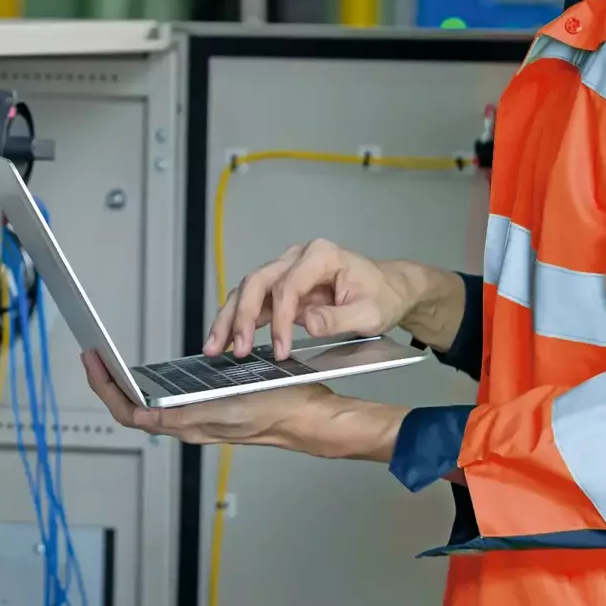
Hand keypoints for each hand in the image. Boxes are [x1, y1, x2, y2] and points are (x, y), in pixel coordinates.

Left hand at [81, 351, 404, 460]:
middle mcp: (188, 425)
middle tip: (94, 355)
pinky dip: (153, 383)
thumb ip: (182, 416)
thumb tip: (142, 416)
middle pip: (132, 408)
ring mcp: (198, 419)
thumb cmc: (276, 410)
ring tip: (115, 359)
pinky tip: (154, 368)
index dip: (105, 388)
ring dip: (128, 384)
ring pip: (148, 405)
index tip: (92, 361)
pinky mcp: (210, 410)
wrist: (308, 418)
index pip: (129, 413)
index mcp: (187, 425)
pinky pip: (169, 401)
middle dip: (108, 383)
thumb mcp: (225, 408)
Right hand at [205, 240, 462, 359]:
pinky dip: (237, 320)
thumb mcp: (370, 313)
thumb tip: (305, 324)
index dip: (279, 320)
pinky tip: (226, 340)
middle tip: (235, 348)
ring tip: (215, 347)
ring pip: (248, 289)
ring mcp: (287, 270)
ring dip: (230, 318)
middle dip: (241, 316)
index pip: (288, 286)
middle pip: (258, 282)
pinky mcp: (282, 287)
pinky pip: (254, 301)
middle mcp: (298, 257)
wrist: (390, 289)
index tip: (279, 350)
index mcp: (322, 256)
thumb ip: (338, 318)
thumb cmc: (383, 296)